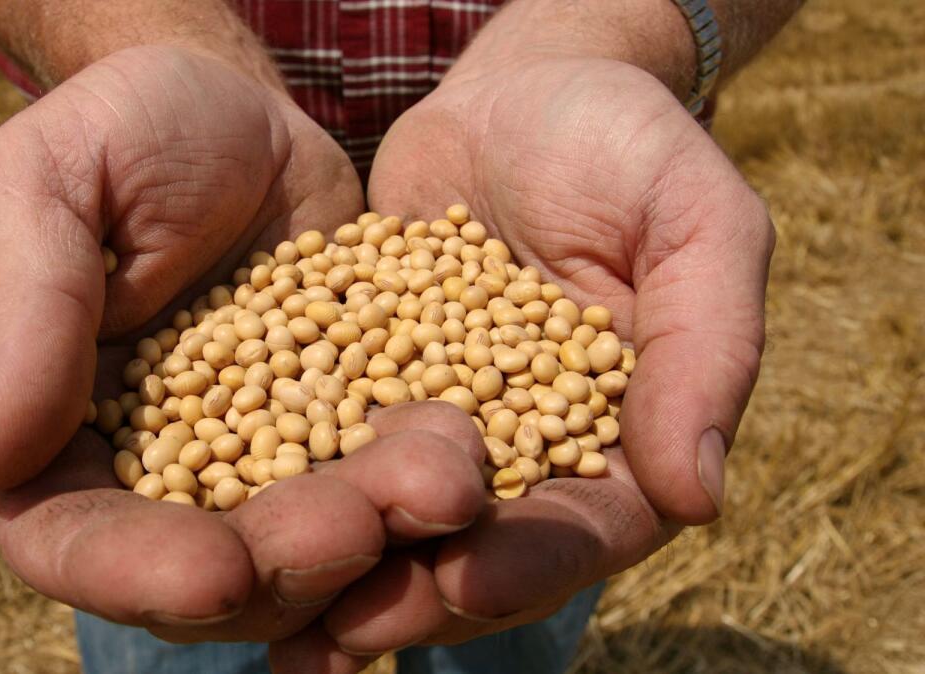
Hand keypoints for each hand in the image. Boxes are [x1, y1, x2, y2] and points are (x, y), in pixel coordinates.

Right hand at [0, 46, 488, 643]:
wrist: (243, 106)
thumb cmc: (126, 129)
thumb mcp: (53, 185)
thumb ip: (22, 314)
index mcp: (58, 434)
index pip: (73, 541)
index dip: (135, 572)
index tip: (213, 569)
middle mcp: (160, 474)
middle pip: (210, 573)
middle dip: (287, 563)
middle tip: (362, 523)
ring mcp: (262, 462)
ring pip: (313, 548)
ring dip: (379, 537)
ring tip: (444, 479)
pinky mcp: (344, 431)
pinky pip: (384, 481)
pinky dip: (424, 486)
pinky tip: (471, 460)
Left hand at [271, 56, 772, 667]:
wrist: (523, 94)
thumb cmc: (627, 146)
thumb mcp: (694, 224)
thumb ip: (707, 350)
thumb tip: (700, 499)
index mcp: (616, 439)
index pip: (584, 528)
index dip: (530, 562)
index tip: (466, 579)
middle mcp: (523, 454)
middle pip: (475, 548)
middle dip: (411, 592)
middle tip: (339, 634)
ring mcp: (436, 426)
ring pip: (390, 518)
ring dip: (337, 570)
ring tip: (274, 619)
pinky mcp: (362, 386)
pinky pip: (323, 443)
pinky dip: (283, 486)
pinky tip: (221, 521)